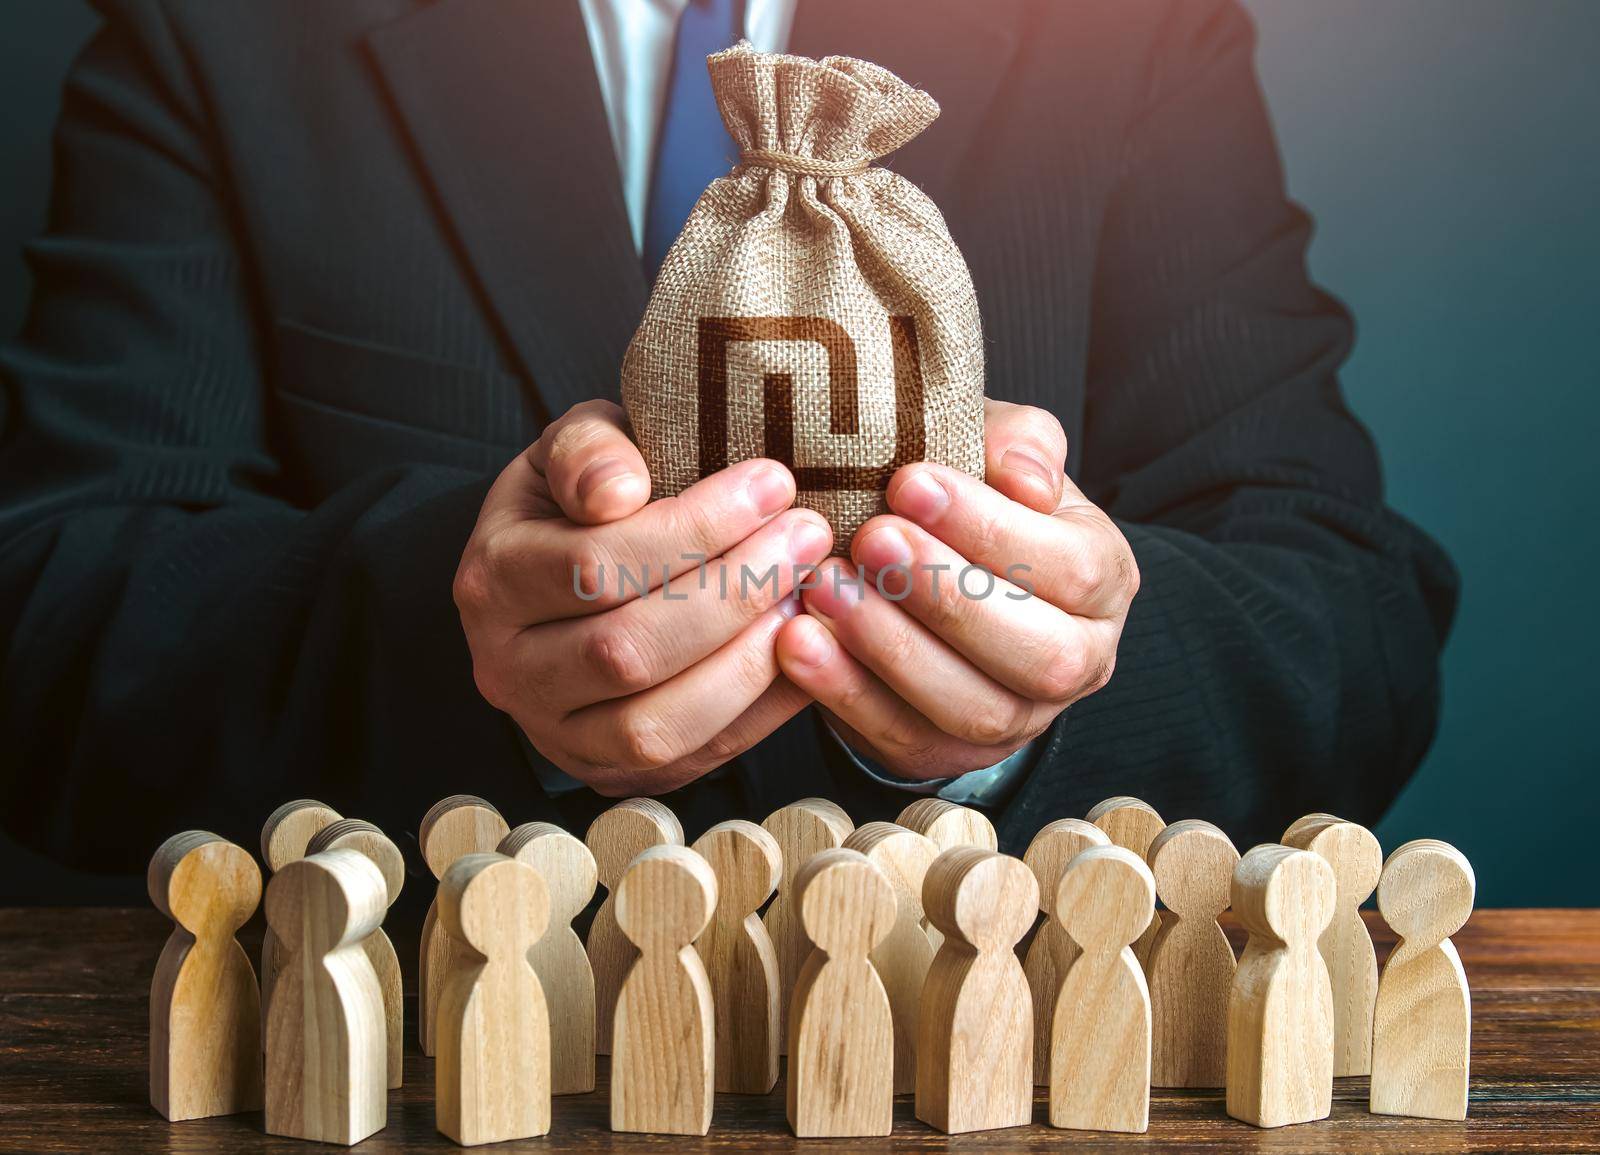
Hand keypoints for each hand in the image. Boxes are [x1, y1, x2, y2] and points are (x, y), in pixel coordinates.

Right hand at [455, 400, 832, 795]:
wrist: (561, 582)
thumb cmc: (581, 503)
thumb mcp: (571, 450)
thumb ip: (588, 450)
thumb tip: (619, 490)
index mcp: (491, 580)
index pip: (595, 565)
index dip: (694, 528)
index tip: (772, 484)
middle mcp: (509, 670)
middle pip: (627, 649)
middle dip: (734, 592)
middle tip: (807, 536)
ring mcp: (557, 734)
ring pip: (657, 723)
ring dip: (750, 661)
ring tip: (809, 594)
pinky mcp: (612, 772)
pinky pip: (694, 757)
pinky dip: (762, 709)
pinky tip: (805, 648)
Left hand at [775, 399, 1137, 780]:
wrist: (922, 570)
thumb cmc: (963, 503)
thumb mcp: (994, 455)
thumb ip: (1019, 443)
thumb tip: (1024, 477)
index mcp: (1104, 583)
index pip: (1071, 568)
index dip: (991, 529)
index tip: (910, 482)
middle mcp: (1078, 662)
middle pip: (1038, 655)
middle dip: (948, 596)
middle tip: (871, 539)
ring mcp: (1017, 722)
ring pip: (972, 708)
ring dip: (892, 648)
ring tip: (824, 587)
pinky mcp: (947, 754)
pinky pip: (903, 738)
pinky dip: (845, 692)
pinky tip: (798, 640)